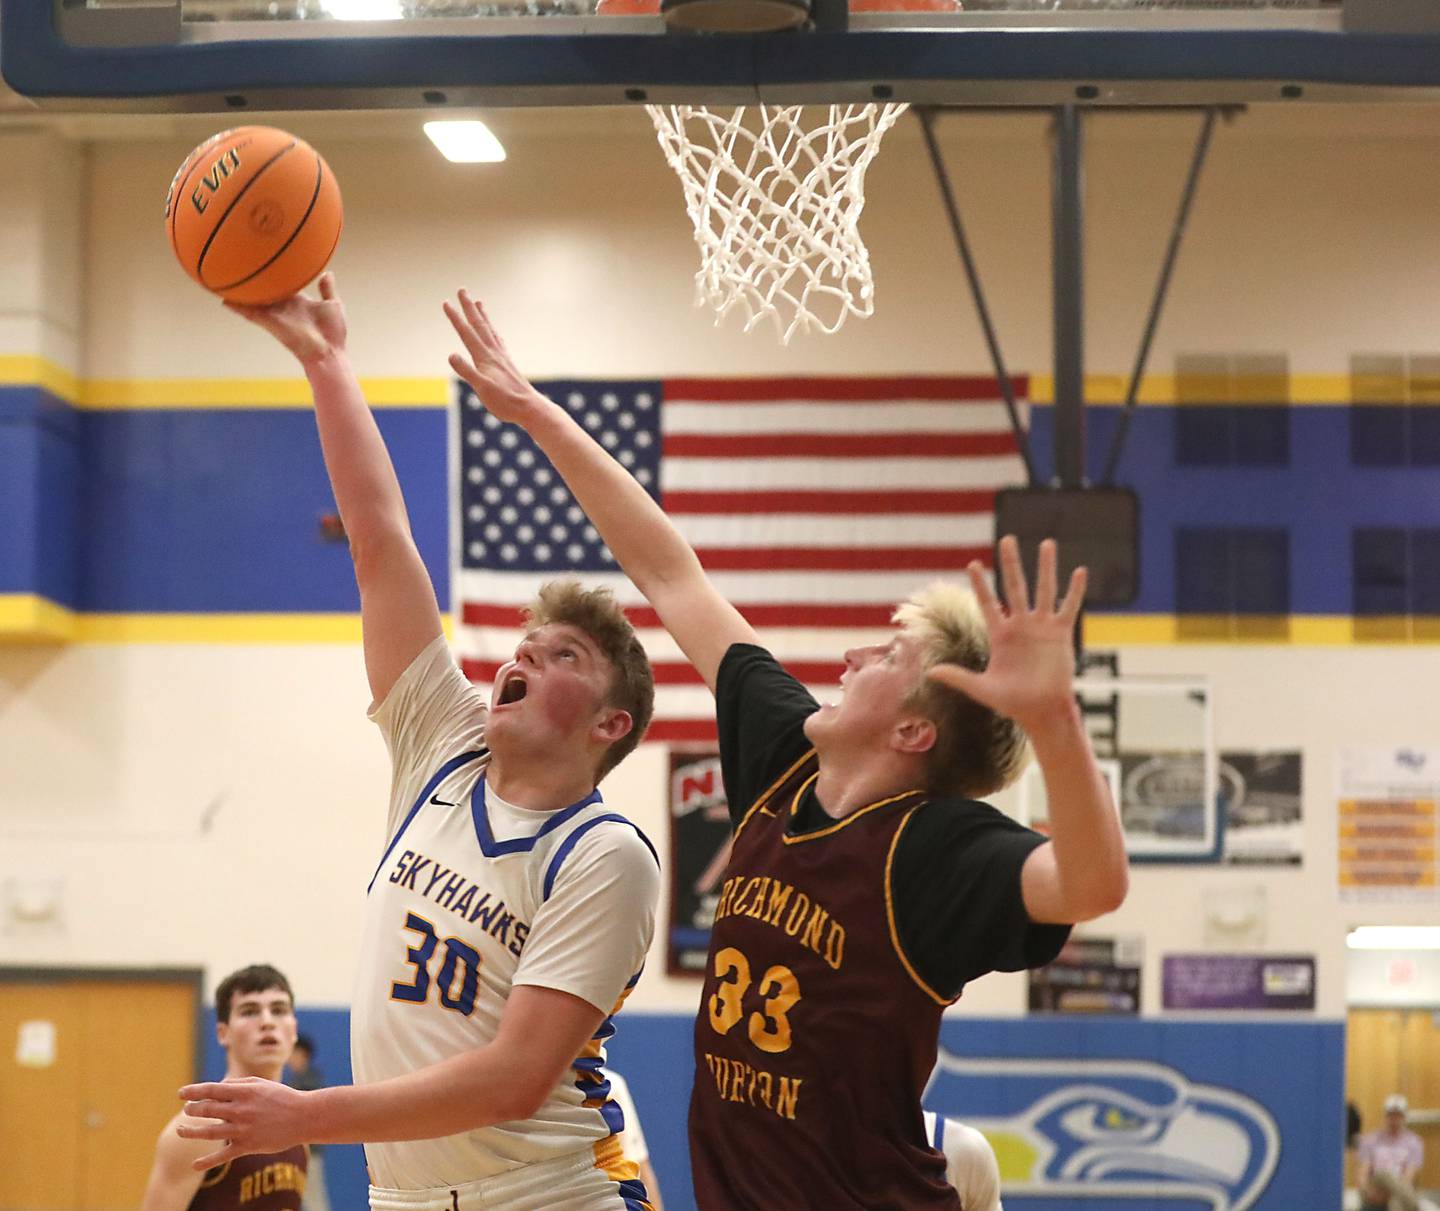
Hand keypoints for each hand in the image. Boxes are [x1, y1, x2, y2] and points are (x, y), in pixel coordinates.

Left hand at [175, 1077, 308, 1170]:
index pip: (212, 1090)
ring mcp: (243, 1129)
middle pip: (208, 1109)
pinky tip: (194, 1165)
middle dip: (193, 1109)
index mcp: (244, 1092)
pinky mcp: (247, 1146)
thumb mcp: (261, 1084)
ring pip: (209, 1132)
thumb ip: (238, 1084)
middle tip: (187, 1110)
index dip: (194, 1091)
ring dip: (191, 1131)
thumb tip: (218, 1088)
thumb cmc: (282, 1098)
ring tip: (180, 1130)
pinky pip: (223, 1155)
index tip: (181, 1093)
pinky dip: (207, 1162)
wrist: (303, 1117)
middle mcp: (241, 1110)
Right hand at [225, 271, 346, 365]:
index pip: (281, 284)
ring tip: (222, 280)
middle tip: (239, 265)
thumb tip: (327, 273)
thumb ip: (327, 289)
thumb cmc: (333, 334)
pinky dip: (238, 307)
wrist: (329, 352)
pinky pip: (251, 313)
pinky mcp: (271, 323)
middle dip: (253, 281)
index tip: (265, 261)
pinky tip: (224, 300)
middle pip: (264, 291)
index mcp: (297, 301)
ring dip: (240, 292)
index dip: (273, 274)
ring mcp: (276, 315)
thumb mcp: (332, 305)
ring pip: (254, 300)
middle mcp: (283, 307)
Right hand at [444, 290, 552, 425]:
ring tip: (479, 302)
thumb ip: (467, 371)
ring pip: (490, 331)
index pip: (466, 333)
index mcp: (485, 357)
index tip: (446, 302)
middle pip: (479, 325)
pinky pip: (499, 342)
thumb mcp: (482, 388)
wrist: (530, 408)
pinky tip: (495, 333)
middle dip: (469, 307)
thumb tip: (451, 354)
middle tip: (462, 289)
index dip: (455, 318)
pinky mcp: (507, 365)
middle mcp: (494, 353)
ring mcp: (502, 358)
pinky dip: (494, 332)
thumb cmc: (505, 402)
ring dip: (482, 316)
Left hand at [927, 535, 1085, 733]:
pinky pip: (1069, 607)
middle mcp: (1020, 626)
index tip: (973, 564)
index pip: (987, 603)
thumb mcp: (982, 689)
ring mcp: (1042, 628)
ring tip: (1046, 543)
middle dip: (1011, 563)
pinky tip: (1079, 571)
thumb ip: (959, 678)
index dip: (981, 584)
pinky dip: (1075, 590)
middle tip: (1007, 539)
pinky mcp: (1061, 634)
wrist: (1041, 712)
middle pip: (1014, 587)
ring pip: (1044, 590)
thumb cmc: (1012, 703)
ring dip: (1045, 567)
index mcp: (1000, 635)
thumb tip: (931, 673)